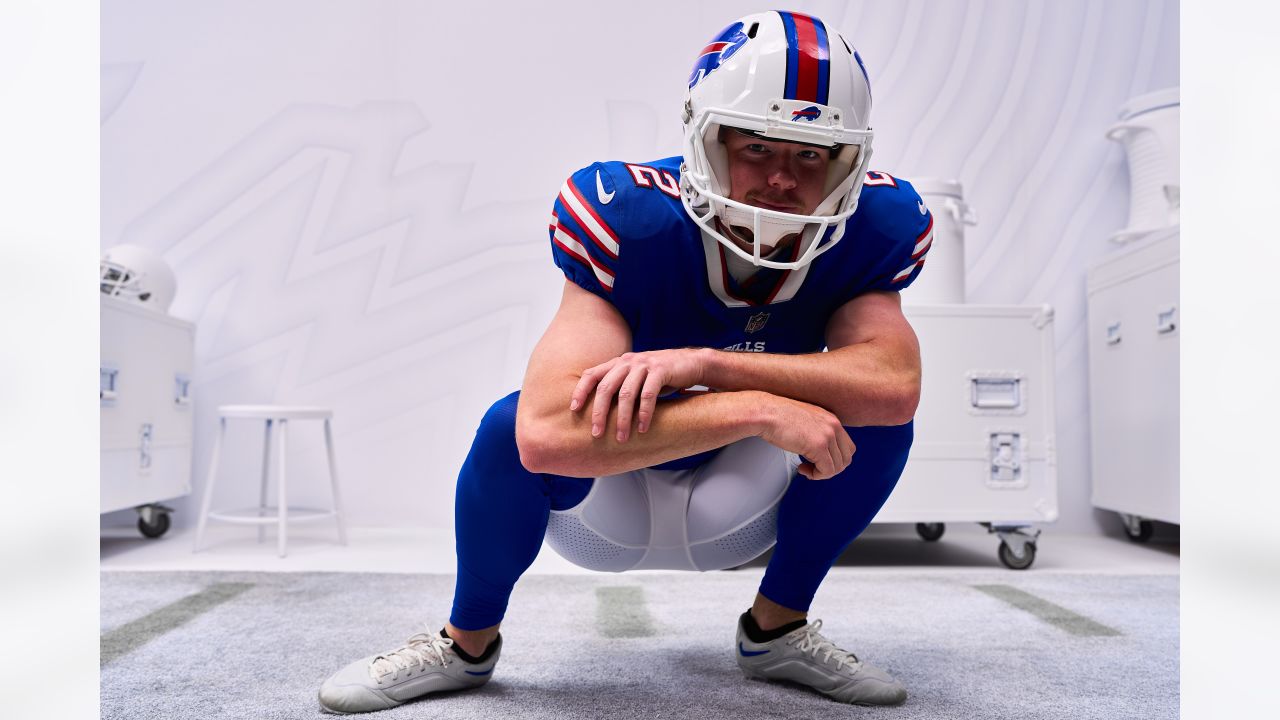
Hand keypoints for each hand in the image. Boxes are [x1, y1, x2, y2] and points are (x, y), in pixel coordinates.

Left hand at [570, 348, 707, 441]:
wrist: (691, 364)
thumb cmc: (661, 376)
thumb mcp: (636, 378)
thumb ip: (620, 387)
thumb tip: (600, 412)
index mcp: (618, 363)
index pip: (592, 374)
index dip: (581, 391)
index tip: (574, 409)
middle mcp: (628, 361)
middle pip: (606, 388)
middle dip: (599, 412)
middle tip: (596, 433)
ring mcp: (644, 365)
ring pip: (626, 394)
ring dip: (623, 419)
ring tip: (622, 438)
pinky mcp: (660, 370)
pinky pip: (648, 395)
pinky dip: (644, 414)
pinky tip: (642, 428)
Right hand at [756, 396, 855, 479]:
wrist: (765, 412)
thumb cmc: (776, 416)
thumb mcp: (804, 420)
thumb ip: (816, 432)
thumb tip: (817, 451)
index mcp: (831, 419)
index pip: (847, 446)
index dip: (835, 459)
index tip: (820, 461)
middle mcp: (833, 425)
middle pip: (846, 458)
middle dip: (830, 468)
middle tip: (814, 468)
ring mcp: (828, 435)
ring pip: (838, 467)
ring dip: (821, 472)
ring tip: (806, 468)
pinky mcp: (819, 446)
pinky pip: (827, 471)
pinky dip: (815, 475)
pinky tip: (802, 468)